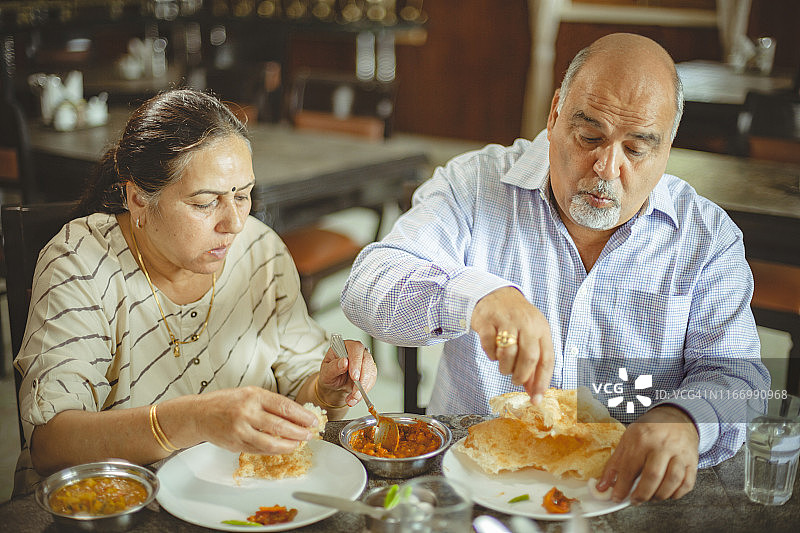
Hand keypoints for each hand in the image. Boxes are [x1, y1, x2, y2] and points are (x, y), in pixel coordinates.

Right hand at [191, 386, 320, 454]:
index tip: (312, 420)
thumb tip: (296, 414)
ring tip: (298, 443)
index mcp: (253, 396)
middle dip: (299, 432)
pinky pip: (259, 450)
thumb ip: (270, 403)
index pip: (284, 406)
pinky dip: (274, 450)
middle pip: (281, 426)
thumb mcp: (250, 394)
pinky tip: (282, 448)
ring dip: (289, 445)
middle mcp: (247, 412)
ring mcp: (240, 430)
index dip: (302, 415)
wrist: (199, 414)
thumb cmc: (226, 402)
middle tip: (309, 434)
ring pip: (271, 442)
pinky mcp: (236, 444)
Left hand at [318, 339, 375, 407]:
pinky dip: (365, 390)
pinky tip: (356, 397)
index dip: (356, 362)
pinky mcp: (370, 371)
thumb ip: (334, 367)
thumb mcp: (326, 372)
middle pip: (366, 360)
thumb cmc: (329, 374)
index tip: (354, 376)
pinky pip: (372, 380)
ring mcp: (365, 361)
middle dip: (362, 378)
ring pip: (371, 372)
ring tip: (353, 397)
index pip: (355, 349)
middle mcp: (358, 351)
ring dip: (363, 387)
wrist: (334, 384)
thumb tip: (344, 362)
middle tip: (356, 391)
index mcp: (346, 346)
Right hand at [471, 287, 553, 401]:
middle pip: (529, 357)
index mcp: (542, 328)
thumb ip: (534, 364)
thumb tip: (535, 394)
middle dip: (521, 376)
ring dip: (505, 367)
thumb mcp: (531, 337)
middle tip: (515, 380)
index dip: (542, 382)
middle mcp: (527, 323)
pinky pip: (489, 346)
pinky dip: (490, 354)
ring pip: (508, 353)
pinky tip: (493, 352)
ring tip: (503, 366)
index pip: (547, 359)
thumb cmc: (517, 321)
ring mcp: (506, 320)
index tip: (536, 399)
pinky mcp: (488, 320)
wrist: (496, 294)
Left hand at [597, 405, 698, 503]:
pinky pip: (687, 483)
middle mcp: (662, 445)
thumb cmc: (649, 431)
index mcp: (642, 438)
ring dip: (659, 495)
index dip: (622, 487)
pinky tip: (667, 493)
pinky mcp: (692, 460)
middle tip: (635, 500)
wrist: (676, 418)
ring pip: (672, 481)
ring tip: (651, 497)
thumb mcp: (627, 440)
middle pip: (653, 476)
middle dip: (642, 494)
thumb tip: (603, 486)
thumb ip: (615, 464)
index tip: (617, 498)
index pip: (630, 467)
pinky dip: (676, 494)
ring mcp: (680, 453)